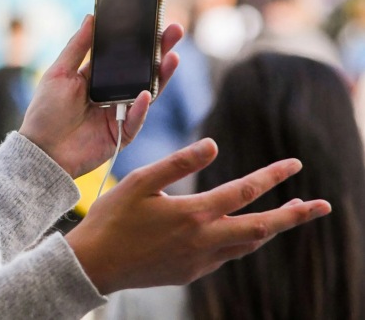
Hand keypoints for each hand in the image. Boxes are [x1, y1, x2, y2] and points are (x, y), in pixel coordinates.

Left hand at [19, 15, 183, 178]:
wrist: (42, 151)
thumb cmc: (46, 112)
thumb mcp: (59, 73)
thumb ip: (77, 47)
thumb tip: (91, 17)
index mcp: (97, 77)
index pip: (123, 54)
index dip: (138, 39)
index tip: (152, 20)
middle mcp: (112, 93)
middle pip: (142, 70)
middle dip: (159, 51)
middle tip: (174, 30)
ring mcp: (120, 113)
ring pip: (147, 92)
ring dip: (161, 75)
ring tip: (172, 57)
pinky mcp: (122, 134)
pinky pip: (136, 119)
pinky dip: (140, 107)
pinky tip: (145, 93)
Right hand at [65, 139, 331, 293]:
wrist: (95, 264)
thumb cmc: (112, 218)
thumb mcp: (139, 182)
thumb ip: (178, 163)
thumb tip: (214, 144)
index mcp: (193, 214)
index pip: (244, 191)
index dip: (272, 176)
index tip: (295, 164)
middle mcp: (203, 241)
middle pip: (262, 228)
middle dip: (294, 216)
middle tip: (321, 206)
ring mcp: (199, 261)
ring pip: (247, 244)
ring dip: (270, 228)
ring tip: (287, 216)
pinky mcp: (190, 273)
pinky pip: (226, 255)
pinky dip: (241, 240)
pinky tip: (238, 232)